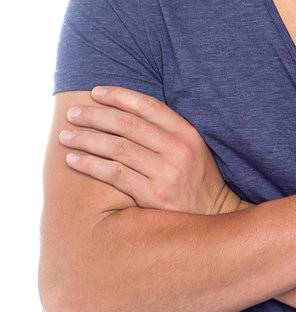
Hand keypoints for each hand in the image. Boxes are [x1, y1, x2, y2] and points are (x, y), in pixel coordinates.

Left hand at [59, 86, 245, 214]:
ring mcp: (167, 174)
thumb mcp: (192, 149)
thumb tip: (125, 110)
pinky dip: (91, 165)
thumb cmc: (195, 180)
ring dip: (86, 139)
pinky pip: (115, 175)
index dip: (119, 96)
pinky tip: (73, 161)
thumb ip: (166, 130)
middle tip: (72, 114)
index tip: (95, 92)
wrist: (214, 219)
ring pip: (117, 148)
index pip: (148, 106)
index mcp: (187, 134)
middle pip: (127, 125)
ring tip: (66, 136)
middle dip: (95, 116)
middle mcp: (178, 151)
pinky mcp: (154, 196)